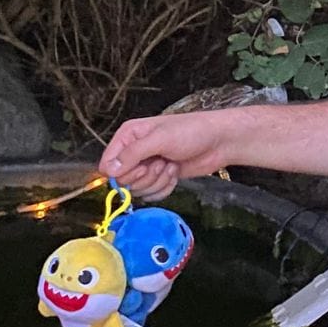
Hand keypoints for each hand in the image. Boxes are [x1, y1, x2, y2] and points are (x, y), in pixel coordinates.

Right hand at [99, 112, 231, 199]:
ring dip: (157, 180)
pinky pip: (153, 194)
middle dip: (144, 176)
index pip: (108, 163)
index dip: (122, 172)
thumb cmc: (191, 132)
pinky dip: (165, 186)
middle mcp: (134, 151)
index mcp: (128, 135)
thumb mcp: (159, 139)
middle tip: (160, 162)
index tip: (140, 167)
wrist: (219, 142)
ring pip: (138, 189)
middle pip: (123, 180)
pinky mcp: (160, 178)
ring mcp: (148, 166)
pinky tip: (175, 171)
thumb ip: (132, 154)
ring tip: (170, 164)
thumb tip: (109, 171)